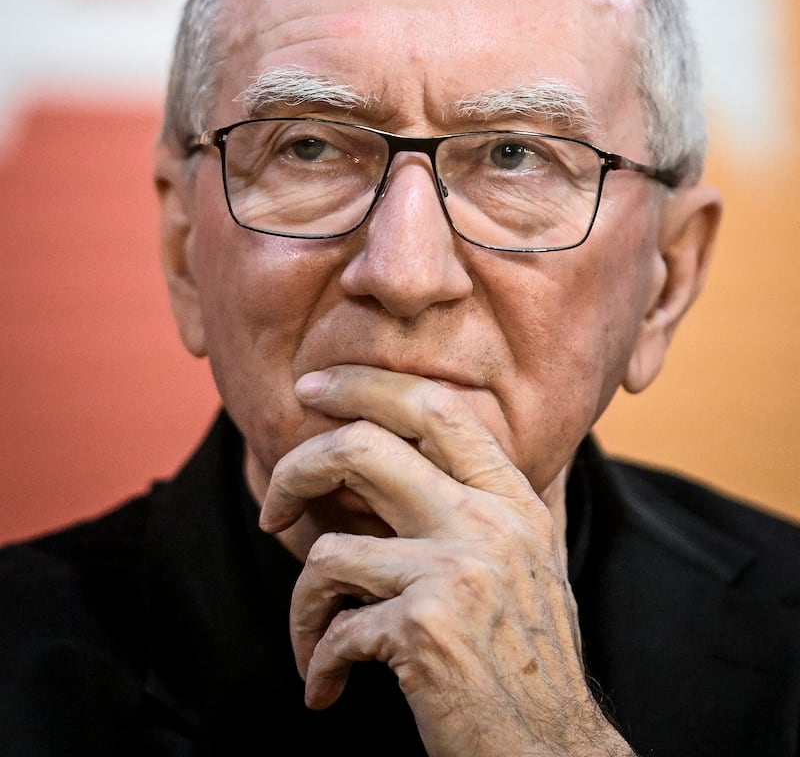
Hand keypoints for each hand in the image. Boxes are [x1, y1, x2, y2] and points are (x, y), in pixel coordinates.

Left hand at [259, 364, 634, 756]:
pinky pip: (336, 629)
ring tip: (309, 636)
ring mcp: (456, 573)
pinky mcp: (424, 631)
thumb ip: (492, 498)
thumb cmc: (532, 659)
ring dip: (303, 603)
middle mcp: (487, 523)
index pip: (435, 407)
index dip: (365, 385)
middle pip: (364, 448)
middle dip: (299, 466)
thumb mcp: (532, 558)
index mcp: (512, 498)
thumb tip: (445, 437)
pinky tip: (327, 686)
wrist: (553, 753)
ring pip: (331, 550)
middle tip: (273, 503)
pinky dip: (318, 661)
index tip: (314, 389)